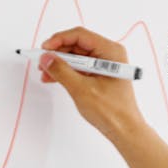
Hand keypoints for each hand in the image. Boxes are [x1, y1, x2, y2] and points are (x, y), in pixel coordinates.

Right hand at [37, 25, 144, 142]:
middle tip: (43, 63)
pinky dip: (67, 72)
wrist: (124, 131)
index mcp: (110, 52)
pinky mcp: (100, 76)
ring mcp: (105, 66)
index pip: (80, 36)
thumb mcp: (82, 89)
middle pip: (77, 45)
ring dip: (60, 64)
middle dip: (58, 54)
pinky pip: (80, 68)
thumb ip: (62, 71)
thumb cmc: (112, 112)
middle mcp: (109, 55)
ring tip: (46, 73)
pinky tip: (54, 78)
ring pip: (77, 57)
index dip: (59, 40)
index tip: (44, 49)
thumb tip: (46, 58)